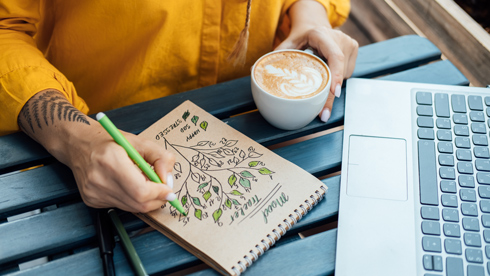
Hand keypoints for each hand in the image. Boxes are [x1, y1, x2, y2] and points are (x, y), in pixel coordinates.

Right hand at [18, 89, 175, 212]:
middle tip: (163, 190)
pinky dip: (131, 199)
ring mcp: (93, 193)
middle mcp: (99, 179)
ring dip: (144, 200)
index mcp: (111, 161)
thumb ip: (160, 158)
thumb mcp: (139, 141)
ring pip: (131, 208)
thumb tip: (168, 179)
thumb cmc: (109, 141)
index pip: (141, 191)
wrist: (78, 144)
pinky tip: (127, 185)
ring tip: (144, 183)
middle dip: (156, 199)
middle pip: (138, 203)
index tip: (169, 189)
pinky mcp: (91, 200)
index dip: (159, 193)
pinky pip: (120, 206)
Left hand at [275, 0, 357, 121]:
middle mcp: (339, 39)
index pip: (334, 57)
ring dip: (332, 85)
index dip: (335, 76)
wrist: (315, 25)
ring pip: (344, 75)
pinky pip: (347, 73)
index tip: (334, 93)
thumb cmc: (301, 35)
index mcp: (322, 35)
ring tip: (320, 86)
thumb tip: (258, 71)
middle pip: (339, 72)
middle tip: (323, 114)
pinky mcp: (353, 51)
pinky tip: (327, 78)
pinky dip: (336, 80)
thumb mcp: (288, 42)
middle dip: (330, 95)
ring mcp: (349, 44)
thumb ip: (277, 56)